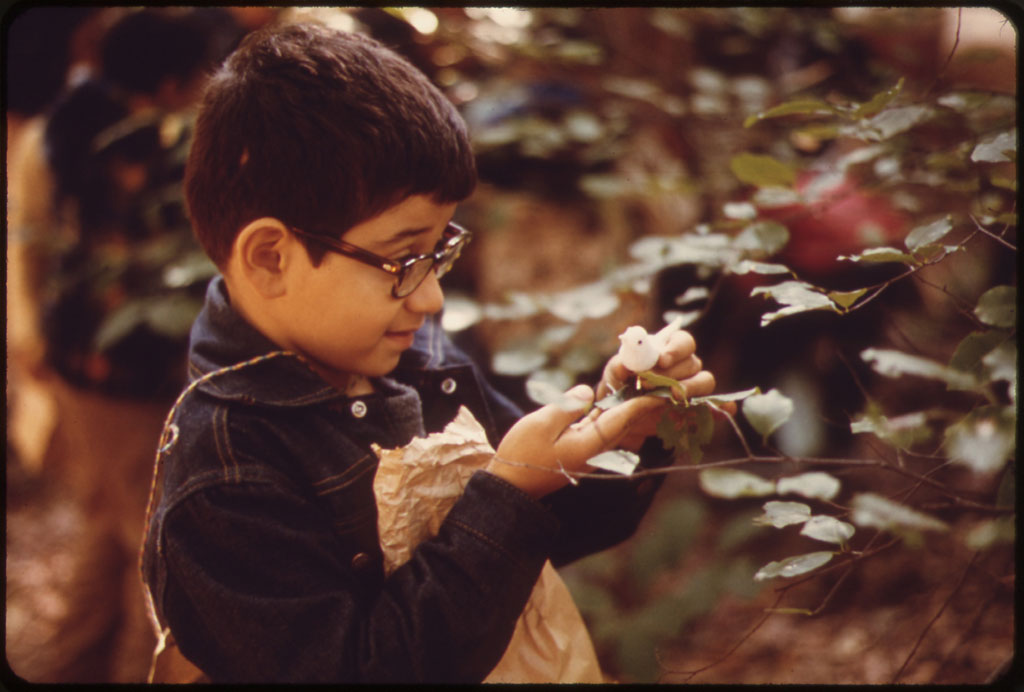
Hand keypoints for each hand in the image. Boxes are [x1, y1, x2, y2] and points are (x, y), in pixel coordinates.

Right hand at [486, 385, 665, 497]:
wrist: (512, 485)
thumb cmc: (522, 453)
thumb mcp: (541, 423)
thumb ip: (568, 405)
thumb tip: (589, 391)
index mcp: (590, 443)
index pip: (624, 417)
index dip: (645, 400)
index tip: (665, 387)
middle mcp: (595, 449)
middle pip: (629, 423)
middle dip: (649, 404)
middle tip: (671, 386)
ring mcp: (589, 450)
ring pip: (619, 425)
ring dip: (637, 409)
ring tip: (655, 391)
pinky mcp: (580, 448)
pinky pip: (605, 428)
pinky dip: (617, 415)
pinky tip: (623, 402)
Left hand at [597, 330, 718, 449]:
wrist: (623, 415)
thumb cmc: (621, 385)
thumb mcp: (615, 373)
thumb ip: (619, 366)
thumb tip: (625, 365)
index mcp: (668, 349)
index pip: (682, 341)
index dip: (675, 349)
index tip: (662, 360)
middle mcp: (685, 365)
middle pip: (692, 363)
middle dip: (673, 373)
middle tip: (651, 385)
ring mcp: (693, 387)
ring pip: (705, 381)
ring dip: (691, 388)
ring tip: (673, 397)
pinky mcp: (696, 408)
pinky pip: (715, 406)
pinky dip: (721, 407)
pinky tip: (723, 410)